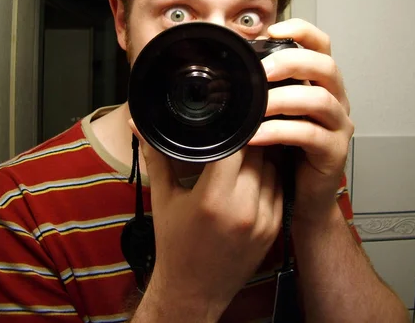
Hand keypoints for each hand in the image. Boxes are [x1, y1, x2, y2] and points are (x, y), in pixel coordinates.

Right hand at [130, 122, 282, 320]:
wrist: (193, 291)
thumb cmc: (173, 244)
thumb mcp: (163, 198)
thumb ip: (156, 156)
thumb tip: (136, 125)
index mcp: (212, 198)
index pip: (235, 147)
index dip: (232, 131)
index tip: (225, 124)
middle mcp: (242, 209)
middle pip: (257, 154)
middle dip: (246, 143)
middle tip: (233, 138)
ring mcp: (263, 220)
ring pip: (272, 168)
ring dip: (260, 159)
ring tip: (241, 159)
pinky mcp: (275, 229)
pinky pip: (279, 188)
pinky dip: (268, 179)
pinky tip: (251, 180)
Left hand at [249, 19, 353, 221]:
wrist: (301, 197)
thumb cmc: (284, 151)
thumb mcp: (272, 113)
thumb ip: (263, 89)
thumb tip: (229, 66)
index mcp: (320, 83)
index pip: (321, 45)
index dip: (301, 30)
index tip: (273, 30)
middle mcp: (335, 100)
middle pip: (326, 67)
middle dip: (292, 62)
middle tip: (262, 71)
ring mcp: (338, 126)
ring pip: (321, 100)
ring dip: (284, 99)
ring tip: (256, 107)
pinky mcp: (334, 153)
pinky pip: (310, 135)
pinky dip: (279, 132)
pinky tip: (255, 136)